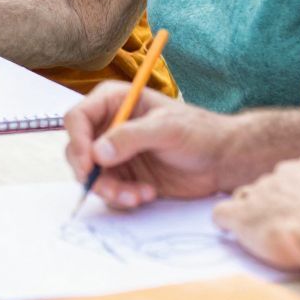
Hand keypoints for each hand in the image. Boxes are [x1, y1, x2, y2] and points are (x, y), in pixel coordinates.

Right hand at [64, 82, 231, 206]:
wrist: (221, 160)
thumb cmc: (198, 132)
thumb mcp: (166, 128)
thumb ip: (130, 137)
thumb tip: (98, 153)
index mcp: (114, 102)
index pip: (78, 118)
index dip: (78, 141)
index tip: (89, 165)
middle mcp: (109, 127)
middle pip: (78, 150)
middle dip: (91, 173)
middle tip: (110, 188)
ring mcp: (115, 153)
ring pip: (92, 175)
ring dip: (110, 190)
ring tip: (138, 195)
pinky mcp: (125, 176)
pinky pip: (109, 191)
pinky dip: (123, 197)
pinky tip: (147, 194)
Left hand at [212, 152, 299, 271]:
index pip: (295, 174)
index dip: (296, 195)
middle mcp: (284, 171)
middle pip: (268, 184)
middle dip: (273, 203)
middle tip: (284, 226)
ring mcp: (261, 191)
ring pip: (245, 197)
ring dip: (252, 215)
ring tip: (264, 234)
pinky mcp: (243, 215)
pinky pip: (222, 214)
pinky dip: (227, 225)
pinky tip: (236, 236)